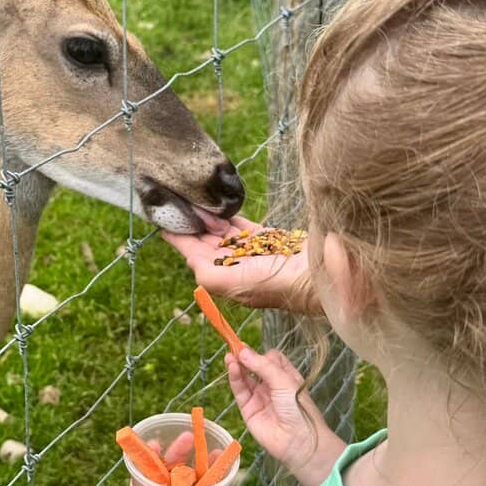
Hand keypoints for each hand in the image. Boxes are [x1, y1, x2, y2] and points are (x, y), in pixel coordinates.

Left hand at [136, 433, 232, 485]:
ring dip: (202, 463)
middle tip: (188, 437)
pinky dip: (223, 479)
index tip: (153, 442)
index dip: (148, 461)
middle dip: (178, 455)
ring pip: (198, 481)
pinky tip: (229, 462)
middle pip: (174, 476)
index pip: (147, 482)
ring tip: (211, 444)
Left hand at [163, 214, 320, 315]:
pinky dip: (231, 217)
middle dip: (193, 225)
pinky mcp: (270, 240)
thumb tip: (190, 262)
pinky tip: (220, 207)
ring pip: (224, 233)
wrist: (321, 277)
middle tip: (178, 202)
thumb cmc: (279, 284)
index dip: (181, 239)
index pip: (195, 256)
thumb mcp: (236, 283)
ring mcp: (253, 254)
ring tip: (195, 200)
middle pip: (207, 243)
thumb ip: (209, 274)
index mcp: (226, 279)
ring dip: (210, 218)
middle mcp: (237, 268)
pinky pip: (244, 227)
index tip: (164, 221)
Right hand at [227, 345, 344, 485]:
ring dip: (237, 366)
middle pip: (255, 367)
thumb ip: (262, 365)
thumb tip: (243, 351)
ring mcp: (259, 397)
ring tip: (230, 356)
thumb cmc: (298, 408)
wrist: (298, 441)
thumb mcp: (284, 380)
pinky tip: (232, 367)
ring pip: (245, 377)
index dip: (261, 354)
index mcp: (286, 377)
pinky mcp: (248, 409)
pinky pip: (240, 390)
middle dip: (246, 357)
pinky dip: (234, 378)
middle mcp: (272, 386)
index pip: (271, 359)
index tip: (251, 348)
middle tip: (235, 347)